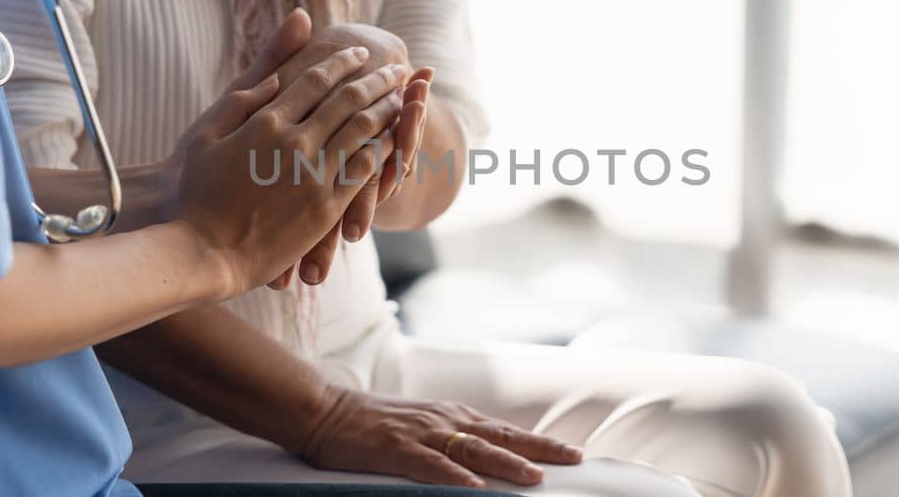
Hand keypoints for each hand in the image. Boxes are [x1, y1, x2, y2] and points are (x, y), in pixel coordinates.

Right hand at [171, 18, 409, 294]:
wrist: (204, 251)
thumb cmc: (195, 193)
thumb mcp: (206, 135)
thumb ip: (242, 100)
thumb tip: (277, 76)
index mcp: (266, 120)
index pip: (315, 79)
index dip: (341, 61)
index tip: (360, 52)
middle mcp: (296, 141)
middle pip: (348, 99)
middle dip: (376, 79)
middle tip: (395, 67)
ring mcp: (315, 174)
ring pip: (364, 129)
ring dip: (388, 107)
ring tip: (404, 96)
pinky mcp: (327, 206)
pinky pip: (366, 169)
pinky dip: (387, 147)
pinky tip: (399, 138)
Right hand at [300, 389, 582, 488]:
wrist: (324, 410)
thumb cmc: (371, 423)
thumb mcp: (420, 425)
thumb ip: (451, 438)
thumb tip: (483, 460)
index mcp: (452, 416)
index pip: (505, 431)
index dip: (539, 441)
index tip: (571, 452)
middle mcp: (444, 421)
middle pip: (501, 437)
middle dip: (540, 449)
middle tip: (574, 458)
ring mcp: (421, 433)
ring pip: (472, 450)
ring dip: (506, 463)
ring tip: (535, 478)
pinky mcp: (395, 449)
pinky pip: (430, 465)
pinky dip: (454, 477)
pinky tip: (474, 488)